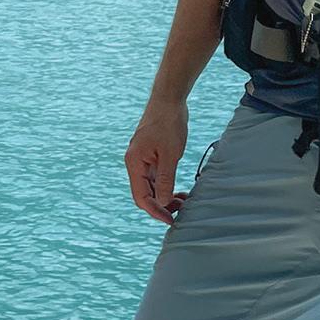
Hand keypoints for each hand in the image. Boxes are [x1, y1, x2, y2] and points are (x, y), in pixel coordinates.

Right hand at [125, 96, 188, 224]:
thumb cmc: (168, 123)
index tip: (171, 220)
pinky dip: (167, 186)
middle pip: (144, 193)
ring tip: (184, 201)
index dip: (155, 211)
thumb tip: (163, 202)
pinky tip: (180, 190)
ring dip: (165, 196)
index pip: (141, 196)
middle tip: (181, 211)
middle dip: (161, 205)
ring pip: (151, 186)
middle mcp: (135, 162)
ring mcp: (142, 159)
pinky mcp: (151, 155)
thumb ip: (166, 179)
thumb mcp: (171, 154)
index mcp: (134, 162)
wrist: (168, 99)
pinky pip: (156, 177)